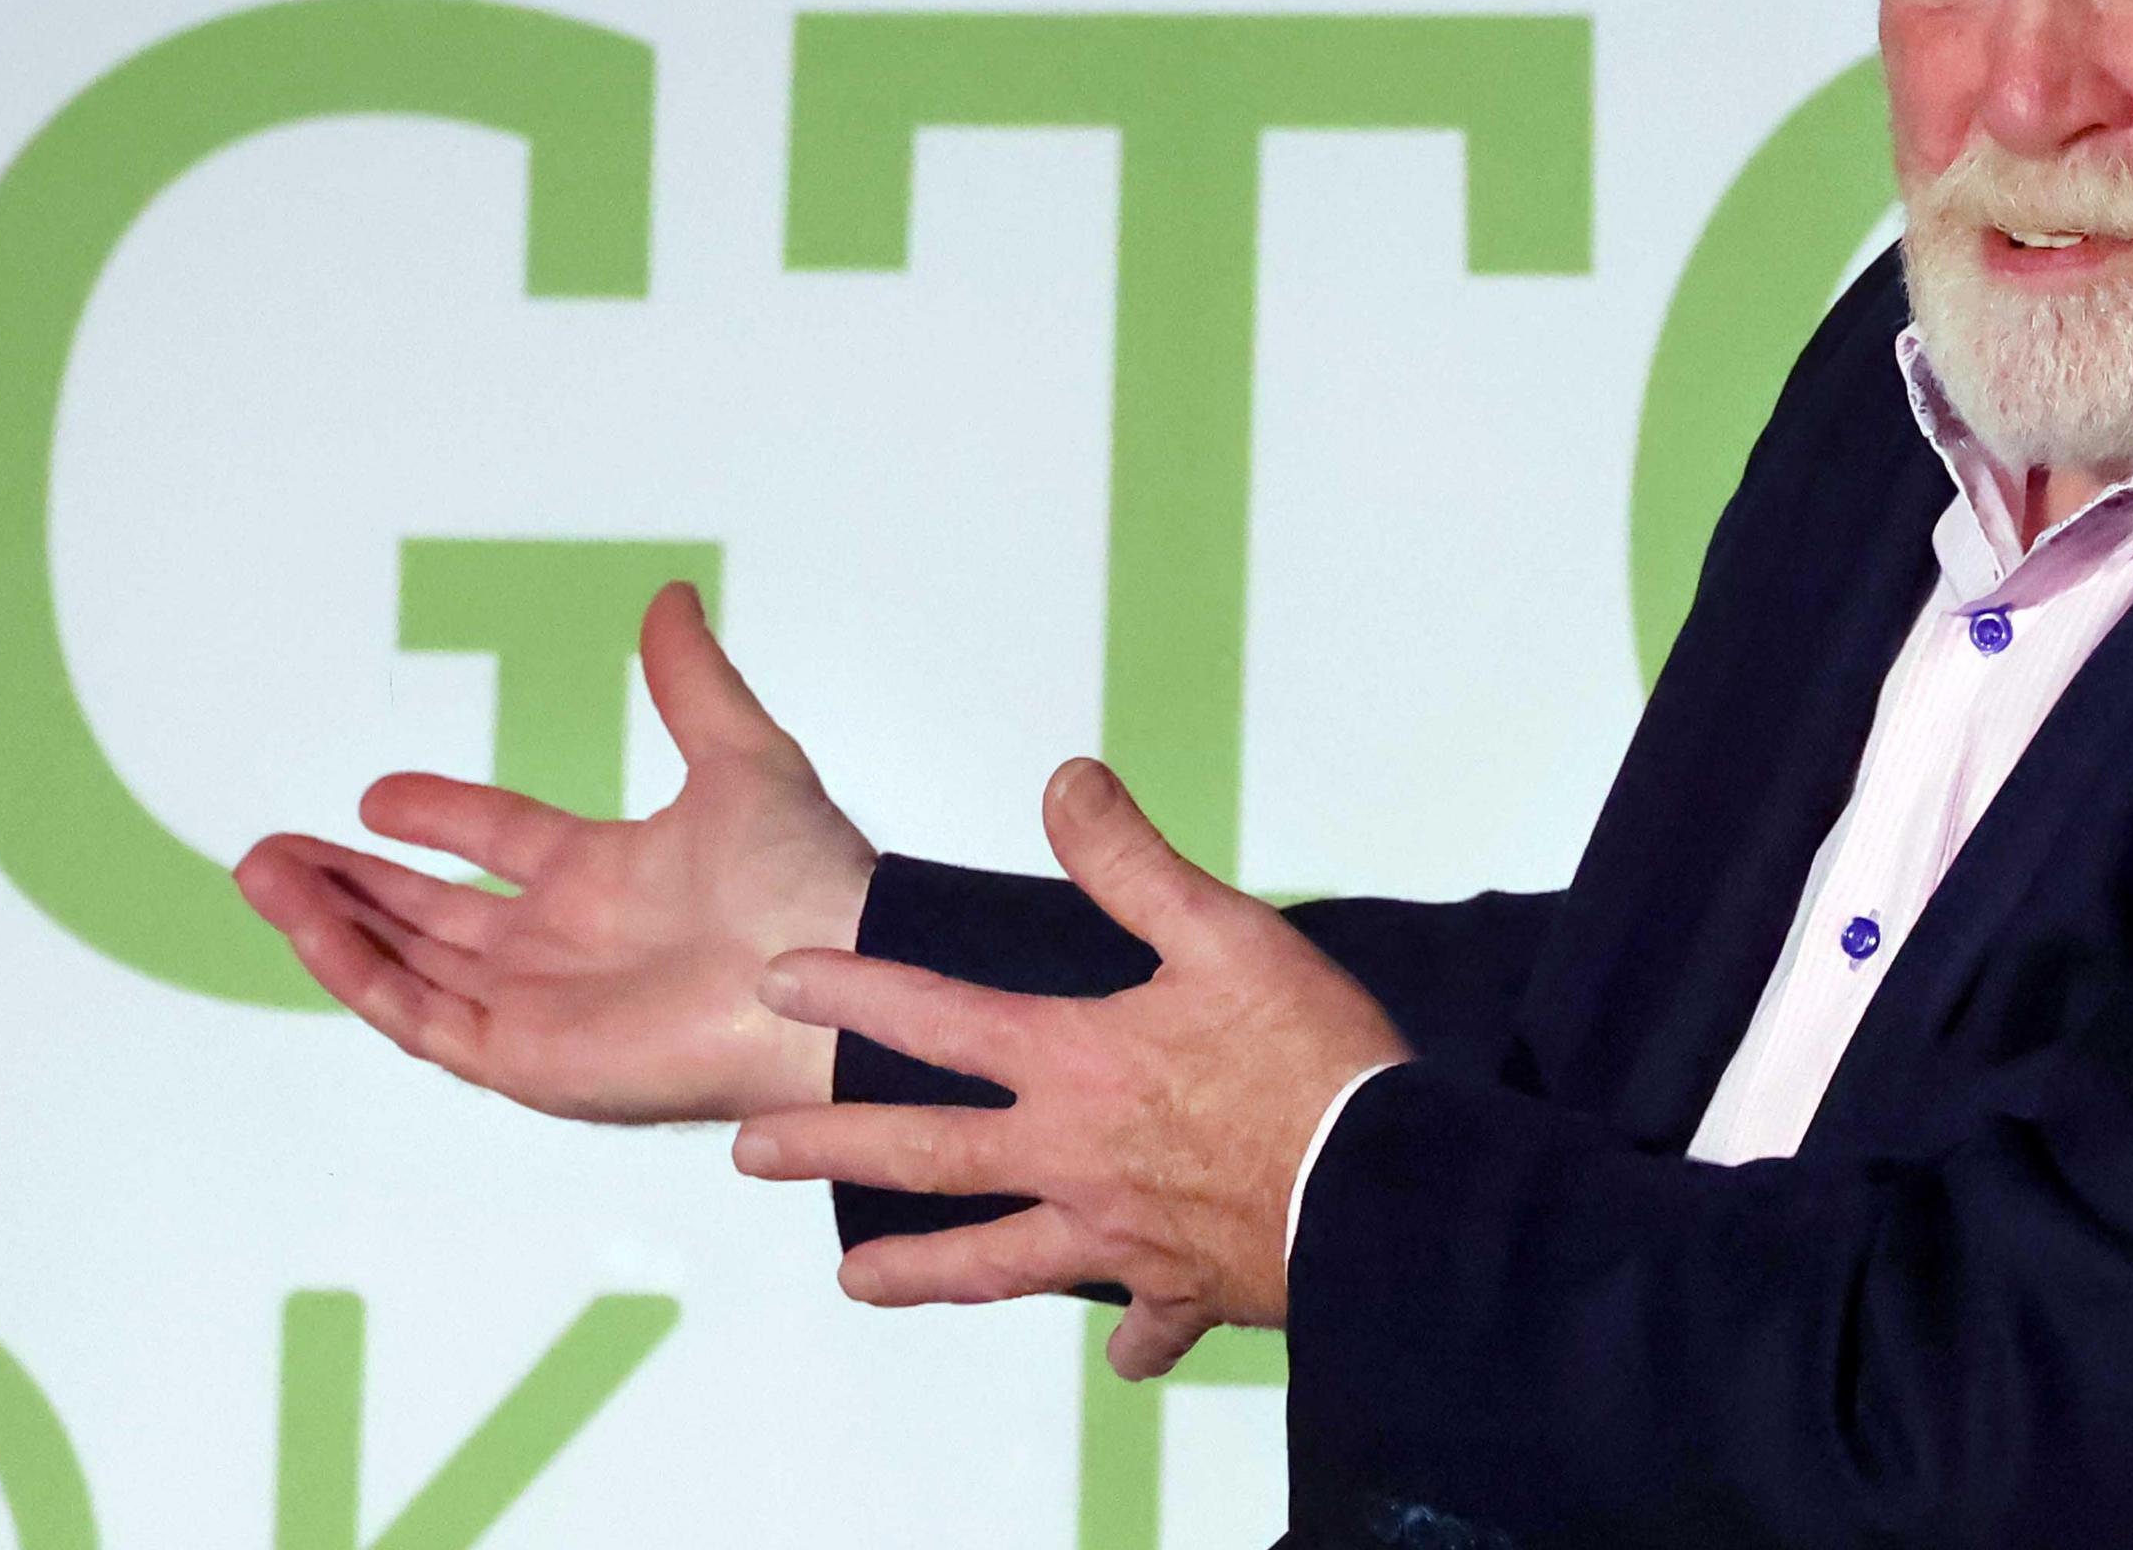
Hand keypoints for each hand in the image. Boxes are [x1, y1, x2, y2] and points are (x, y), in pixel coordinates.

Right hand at [236, 581, 876, 1122]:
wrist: (833, 973)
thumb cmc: (809, 878)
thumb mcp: (740, 757)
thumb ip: (689, 683)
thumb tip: (670, 596)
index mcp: (610, 882)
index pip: (498, 844)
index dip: (437, 817)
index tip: (376, 795)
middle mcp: (567, 948)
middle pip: (431, 914)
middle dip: (351, 884)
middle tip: (269, 852)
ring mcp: (542, 1008)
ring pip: (407, 964)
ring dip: (330, 922)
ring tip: (259, 873)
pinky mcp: (527, 1060)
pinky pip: (419, 1017)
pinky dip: (359, 972)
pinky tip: (309, 923)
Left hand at [731, 757, 1409, 1334]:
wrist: (1382, 1190)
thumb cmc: (1311, 1060)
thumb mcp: (1226, 934)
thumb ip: (1132, 862)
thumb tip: (1062, 783)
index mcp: (1077, 1063)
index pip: (938, 1019)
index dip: (854, 991)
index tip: (777, 979)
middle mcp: (1073, 1157)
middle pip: (929, 1154)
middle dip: (832, 1148)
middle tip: (750, 1151)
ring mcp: (1119, 1235)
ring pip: (995, 1262)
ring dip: (921, 1271)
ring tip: (856, 1280)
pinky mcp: (1184, 1287)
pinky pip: (1147, 1320)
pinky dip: (1133, 1335)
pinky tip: (1120, 1348)